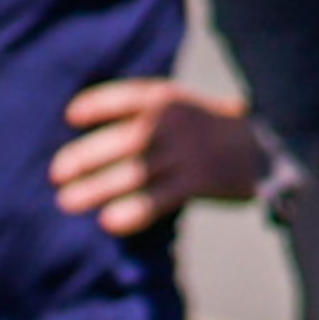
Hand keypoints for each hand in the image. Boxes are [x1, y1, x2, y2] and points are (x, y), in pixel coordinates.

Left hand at [51, 80, 261, 235]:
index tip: (71, 117)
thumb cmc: (200, 127)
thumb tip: (76, 134)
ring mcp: (186, 153)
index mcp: (163, 98)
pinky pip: (159, 198)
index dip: (96, 105)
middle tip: (56, 174)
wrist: (261, 146)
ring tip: (67, 201)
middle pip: (123, 140)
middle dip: (85, 157)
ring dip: (97, 188)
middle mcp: (173, 123)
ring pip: (135, 172)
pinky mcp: (199, 182)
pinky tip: (109, 222)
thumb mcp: (174, 105)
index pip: (123, 97)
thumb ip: (135, 113)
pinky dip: (134, 211)